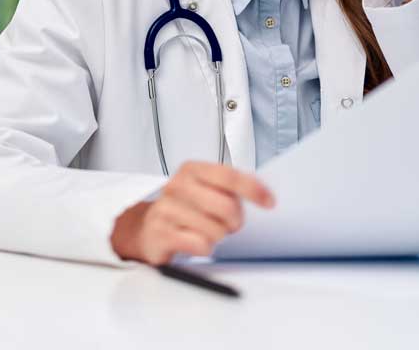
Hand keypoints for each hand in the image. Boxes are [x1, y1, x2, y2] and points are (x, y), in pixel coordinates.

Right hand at [110, 161, 274, 263]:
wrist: (149, 227)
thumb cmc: (186, 208)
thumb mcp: (204, 189)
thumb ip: (229, 188)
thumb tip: (263, 195)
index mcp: (191, 170)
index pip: (227, 176)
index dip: (252, 189)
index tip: (269, 202)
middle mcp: (176, 186)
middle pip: (226, 206)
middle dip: (235, 221)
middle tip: (231, 225)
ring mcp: (166, 209)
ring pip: (214, 229)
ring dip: (218, 236)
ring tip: (208, 232)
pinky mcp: (161, 233)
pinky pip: (199, 245)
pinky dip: (204, 248)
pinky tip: (196, 242)